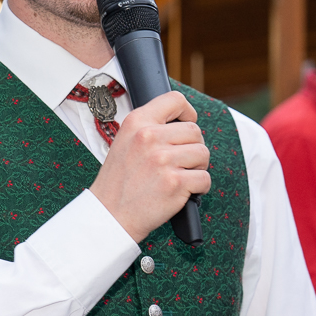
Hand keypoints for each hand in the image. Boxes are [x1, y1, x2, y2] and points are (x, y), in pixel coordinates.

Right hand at [89, 91, 209, 242]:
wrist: (110, 215)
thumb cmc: (119, 182)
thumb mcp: (124, 141)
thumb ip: (150, 127)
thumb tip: (182, 120)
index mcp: (136, 122)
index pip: (175, 100)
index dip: (187, 112)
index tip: (187, 122)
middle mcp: (149, 137)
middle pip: (195, 131)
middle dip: (193, 147)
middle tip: (179, 163)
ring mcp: (163, 160)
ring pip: (203, 153)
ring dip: (197, 167)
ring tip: (180, 176)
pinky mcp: (175, 182)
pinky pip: (204, 178)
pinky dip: (199, 187)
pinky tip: (183, 191)